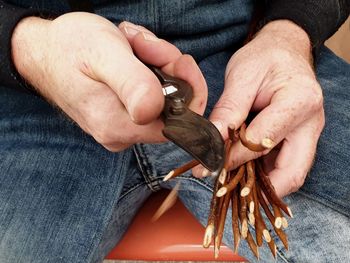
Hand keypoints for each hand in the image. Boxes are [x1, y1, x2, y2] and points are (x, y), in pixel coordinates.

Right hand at [11, 13, 206, 150]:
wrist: (44, 51)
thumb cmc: (69, 48)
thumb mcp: (103, 54)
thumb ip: (131, 83)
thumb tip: (154, 110)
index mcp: (118, 125)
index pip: (180, 122)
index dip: (188, 89)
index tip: (176, 60)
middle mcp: (121, 134)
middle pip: (173, 107)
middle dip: (170, 69)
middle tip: (146, 44)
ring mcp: (120, 126)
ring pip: (162, 98)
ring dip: (158, 64)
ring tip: (133, 44)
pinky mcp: (120, 115)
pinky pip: (149, 95)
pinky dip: (148, 70)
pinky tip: (131, 54)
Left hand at [197, 20, 324, 196]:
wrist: (284, 50)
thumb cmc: (264, 57)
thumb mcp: (241, 75)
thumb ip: (228, 109)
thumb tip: (212, 141)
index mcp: (299, 102)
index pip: (262, 143)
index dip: (232, 158)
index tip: (208, 166)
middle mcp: (311, 124)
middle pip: (291, 172)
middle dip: (259, 189)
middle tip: (227, 189)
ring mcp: (309, 134)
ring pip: (291, 174)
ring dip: (262, 185)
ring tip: (231, 183)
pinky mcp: (301, 139)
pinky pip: (285, 165)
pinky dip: (264, 174)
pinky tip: (242, 171)